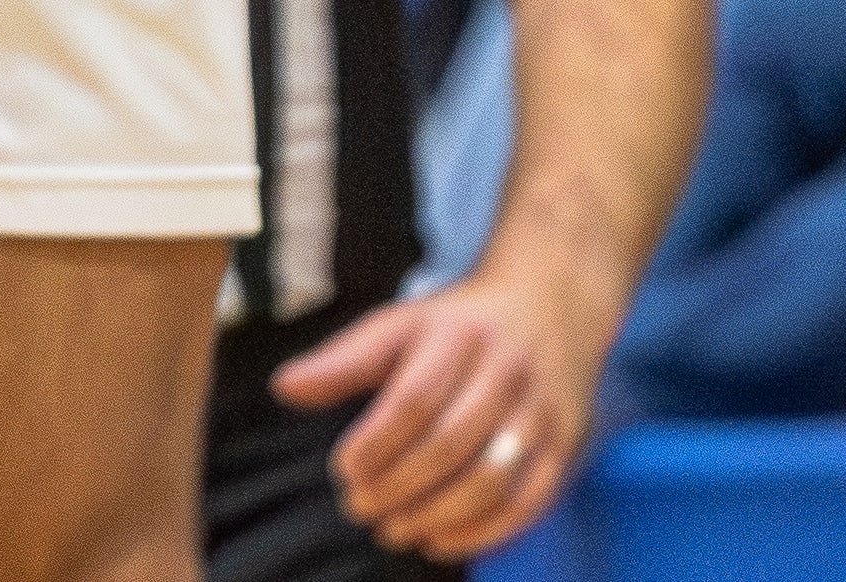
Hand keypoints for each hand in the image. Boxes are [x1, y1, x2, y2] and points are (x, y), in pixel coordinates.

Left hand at [272, 255, 604, 554]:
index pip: (414, 398)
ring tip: (395, 529)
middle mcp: (503, 369)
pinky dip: (482, 533)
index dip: (375, 443)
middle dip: (398, 487)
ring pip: (490, 479)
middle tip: (360, 509)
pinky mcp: (563, 446)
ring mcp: (539, 411)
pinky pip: (527, 502)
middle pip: (450, 443)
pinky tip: (439, 541)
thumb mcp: (400, 325)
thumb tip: (283, 387)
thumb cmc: (457, 326)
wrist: (550, 304)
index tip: (344, 470)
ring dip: (437, 516)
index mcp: (457, 334)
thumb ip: (344, 361)